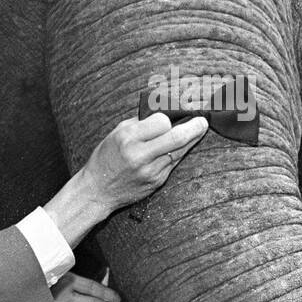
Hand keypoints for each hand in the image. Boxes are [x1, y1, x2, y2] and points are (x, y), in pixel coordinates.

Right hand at [43, 113, 208, 248]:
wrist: (98, 191)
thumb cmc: (106, 157)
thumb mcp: (117, 133)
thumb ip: (140, 123)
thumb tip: (164, 111)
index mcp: (128, 138)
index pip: (161, 122)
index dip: (169, 117)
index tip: (172, 115)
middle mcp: (140, 155)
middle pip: (177, 138)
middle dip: (195, 127)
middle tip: (202, 121)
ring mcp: (150, 171)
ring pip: (180, 151)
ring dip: (192, 139)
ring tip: (199, 129)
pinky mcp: (157, 182)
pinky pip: (174, 163)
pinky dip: (180, 152)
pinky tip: (182, 146)